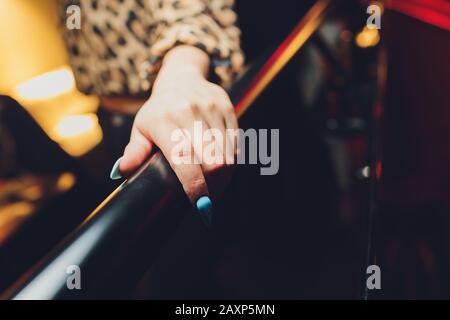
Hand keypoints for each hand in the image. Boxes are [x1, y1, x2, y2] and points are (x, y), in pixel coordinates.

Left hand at [115, 47, 237, 204]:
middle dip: (214, 186)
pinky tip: (223, 170)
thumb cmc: (160, 109)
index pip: (184, 160)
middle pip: (213, 162)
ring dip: (224, 178)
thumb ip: (134, 150)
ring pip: (228, 155)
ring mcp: (211, 109)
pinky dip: (231, 162)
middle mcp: (190, 113)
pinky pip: (236, 143)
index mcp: (164, 120)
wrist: (182, 77)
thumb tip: (120, 172)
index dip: (195, 187)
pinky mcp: (227, 108)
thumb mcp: (142, 127)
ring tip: (216, 187)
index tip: (200, 206)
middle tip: (207, 199)